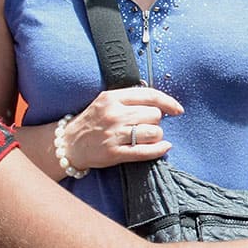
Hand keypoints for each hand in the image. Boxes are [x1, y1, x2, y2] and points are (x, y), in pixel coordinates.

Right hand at [62, 86, 183, 170]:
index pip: (149, 95)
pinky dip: (159, 150)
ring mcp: (114, 134)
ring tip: (147, 136)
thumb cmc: (94, 120)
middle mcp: (114, 114)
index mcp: (113, 97)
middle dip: (155, 120)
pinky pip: (145, 151)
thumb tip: (161, 102)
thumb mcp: (107, 101)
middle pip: (154, 114)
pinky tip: (164, 147)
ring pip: (153, 132)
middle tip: (145, 125)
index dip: (168, 102)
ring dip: (156, 135)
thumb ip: (130, 98)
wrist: (69, 144)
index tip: (178, 109)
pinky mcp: (114, 153)